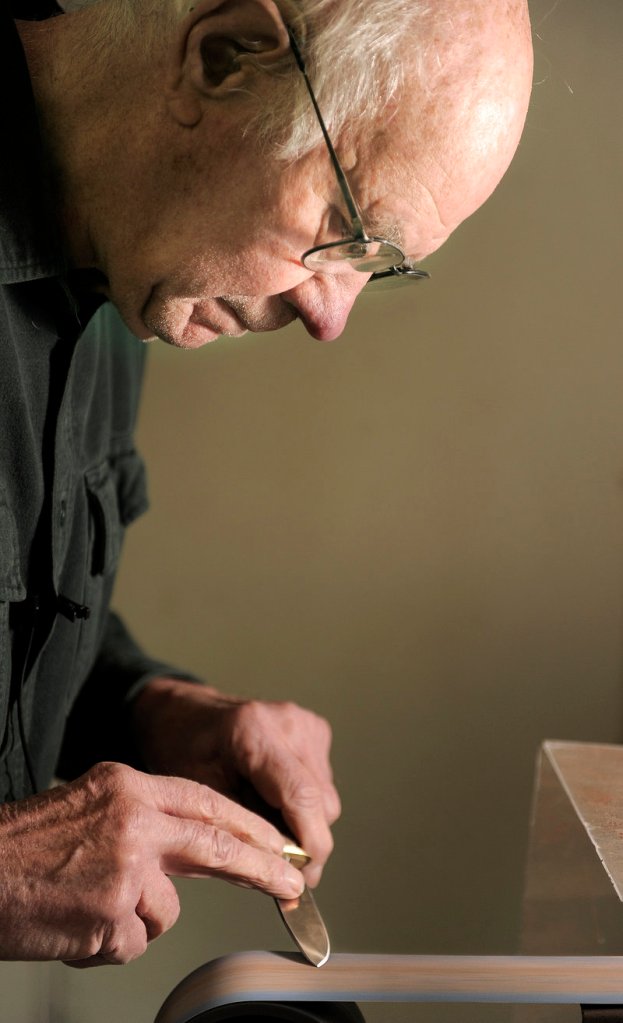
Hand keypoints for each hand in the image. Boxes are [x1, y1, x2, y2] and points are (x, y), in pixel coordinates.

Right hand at [0, 762, 302, 966]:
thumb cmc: (23, 848)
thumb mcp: (90, 806)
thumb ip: (141, 820)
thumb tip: (187, 850)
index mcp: (127, 785)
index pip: (205, 802)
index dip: (246, 826)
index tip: (277, 843)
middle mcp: (132, 817)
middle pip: (216, 843)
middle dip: (261, 866)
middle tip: (292, 881)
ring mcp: (124, 864)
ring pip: (165, 909)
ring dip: (133, 920)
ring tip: (85, 907)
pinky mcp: (111, 911)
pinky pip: (131, 942)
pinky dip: (106, 945)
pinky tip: (73, 926)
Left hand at [132, 680, 340, 886]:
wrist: (185, 712)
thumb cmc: (181, 749)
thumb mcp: (198, 794)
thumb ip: (240, 831)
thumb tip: (276, 873)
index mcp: (255, 733)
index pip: (301, 795)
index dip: (310, 843)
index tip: (305, 879)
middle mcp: (289, 723)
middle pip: (321, 802)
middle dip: (305, 841)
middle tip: (274, 863)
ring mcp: (305, 723)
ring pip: (326, 798)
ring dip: (303, 821)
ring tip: (262, 816)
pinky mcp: (315, 729)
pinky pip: (322, 783)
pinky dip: (302, 801)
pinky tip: (270, 795)